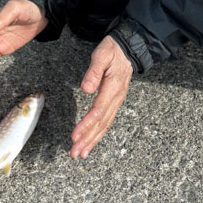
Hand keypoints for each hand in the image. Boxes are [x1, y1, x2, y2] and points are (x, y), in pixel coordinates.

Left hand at [71, 35, 132, 158]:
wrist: (128, 48)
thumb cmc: (112, 51)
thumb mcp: (102, 55)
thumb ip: (93, 71)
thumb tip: (85, 89)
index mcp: (113, 88)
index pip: (98, 111)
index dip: (86, 125)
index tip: (75, 136)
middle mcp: (116, 99)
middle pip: (101, 123)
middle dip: (87, 140)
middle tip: (74, 153)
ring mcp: (117, 102)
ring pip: (104, 126)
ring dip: (92, 141)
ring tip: (80, 154)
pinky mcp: (114, 103)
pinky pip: (106, 122)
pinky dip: (98, 134)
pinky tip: (90, 143)